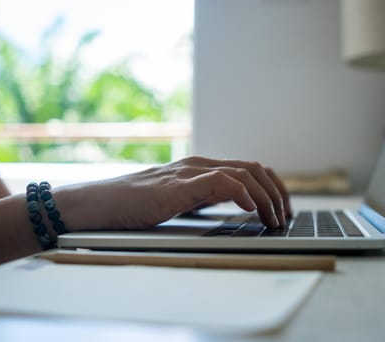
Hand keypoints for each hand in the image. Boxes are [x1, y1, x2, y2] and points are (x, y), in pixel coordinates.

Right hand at [55, 156, 291, 230]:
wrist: (99, 203)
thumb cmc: (135, 204)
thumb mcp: (179, 199)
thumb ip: (205, 196)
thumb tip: (236, 205)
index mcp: (201, 168)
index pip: (250, 169)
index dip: (272, 187)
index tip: (282, 209)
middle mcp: (199, 164)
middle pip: (254, 168)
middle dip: (277, 192)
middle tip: (285, 216)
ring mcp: (189, 172)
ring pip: (243, 173)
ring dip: (266, 196)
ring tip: (274, 218)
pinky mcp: (178, 186)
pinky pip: (220, 181)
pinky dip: (242, 193)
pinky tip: (250, 210)